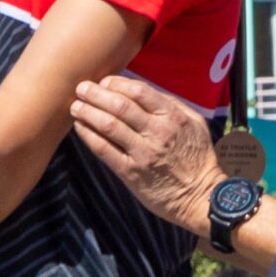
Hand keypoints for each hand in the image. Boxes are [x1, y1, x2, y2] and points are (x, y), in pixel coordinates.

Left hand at [68, 76, 222, 236]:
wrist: (200, 195)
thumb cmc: (198, 156)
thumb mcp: (195, 122)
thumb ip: (171, 104)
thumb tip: (144, 90)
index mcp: (172, 117)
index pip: (138, 91)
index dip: (117, 83)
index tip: (104, 80)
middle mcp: (156, 132)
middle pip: (120, 106)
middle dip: (96, 94)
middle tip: (81, 87)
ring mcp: (142, 153)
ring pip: (109, 126)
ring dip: (88, 113)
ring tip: (75, 106)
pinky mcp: (131, 173)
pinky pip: (104, 150)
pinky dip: (89, 136)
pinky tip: (80, 127)